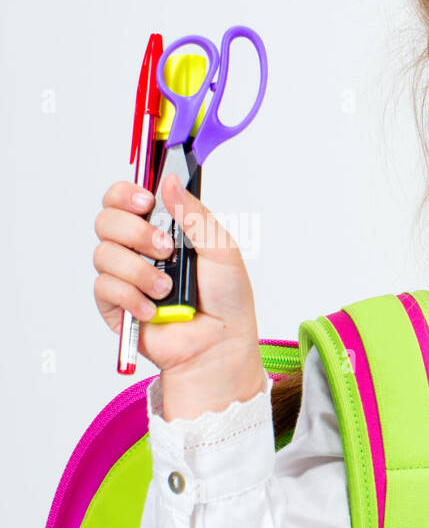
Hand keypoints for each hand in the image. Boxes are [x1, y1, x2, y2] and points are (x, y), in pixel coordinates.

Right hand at [93, 173, 262, 412]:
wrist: (220, 346)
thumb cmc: (227, 300)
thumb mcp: (222, 250)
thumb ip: (195, 215)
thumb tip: (168, 181)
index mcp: (163, 229)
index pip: (124, 198)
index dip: (125, 194)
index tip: (145, 202)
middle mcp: (139, 249)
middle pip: (106, 220)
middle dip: (135, 232)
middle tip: (166, 249)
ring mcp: (125, 276)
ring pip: (103, 254)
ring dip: (140, 271)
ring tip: (168, 289)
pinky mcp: (114, 305)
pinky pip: (104, 288)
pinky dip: (131, 297)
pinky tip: (154, 310)